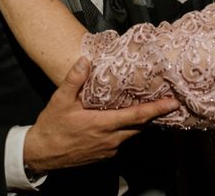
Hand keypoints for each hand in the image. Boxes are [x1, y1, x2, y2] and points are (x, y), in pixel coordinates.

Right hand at [24, 57, 179, 171]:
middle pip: (140, 126)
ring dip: (142, 121)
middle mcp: (110, 139)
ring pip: (132, 133)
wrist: (41, 155)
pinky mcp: (104, 154)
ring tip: (152, 107)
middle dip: (155, 114)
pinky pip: (123, 140)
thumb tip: (85, 60)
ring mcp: (108, 149)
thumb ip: (74, 80)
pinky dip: (129, 129)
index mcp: (102, 125)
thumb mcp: (60, 100)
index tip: (172, 103)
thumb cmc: (51, 128)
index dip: (157, 110)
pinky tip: (126, 119)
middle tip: (168, 101)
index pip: (137, 116)